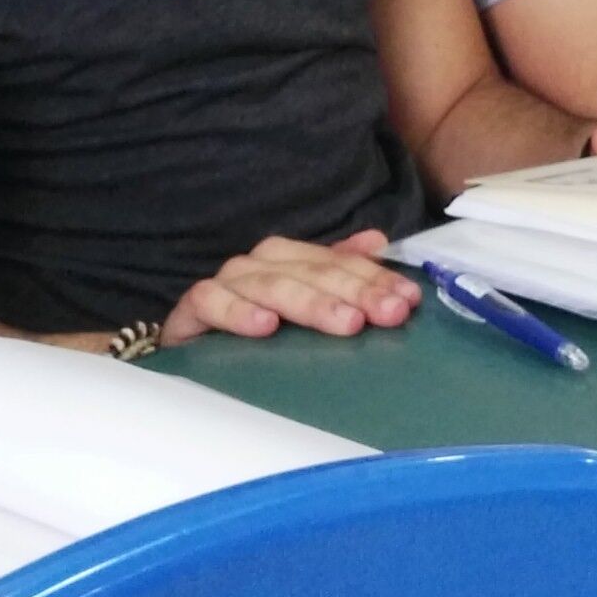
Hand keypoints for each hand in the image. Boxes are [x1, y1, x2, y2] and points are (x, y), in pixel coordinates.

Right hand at [159, 230, 420, 342]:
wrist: (188, 355)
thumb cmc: (252, 332)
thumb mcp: (303, 306)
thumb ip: (338, 271)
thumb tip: (379, 241)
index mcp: (289, 260)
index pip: (338, 263)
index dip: (375, 278)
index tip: (408, 300)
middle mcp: (259, 265)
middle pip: (311, 270)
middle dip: (355, 291)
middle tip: (387, 314)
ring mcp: (226, 284)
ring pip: (270, 283)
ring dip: (310, 302)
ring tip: (345, 322)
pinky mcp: (191, 309)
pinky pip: (211, 301)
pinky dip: (237, 311)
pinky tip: (264, 326)